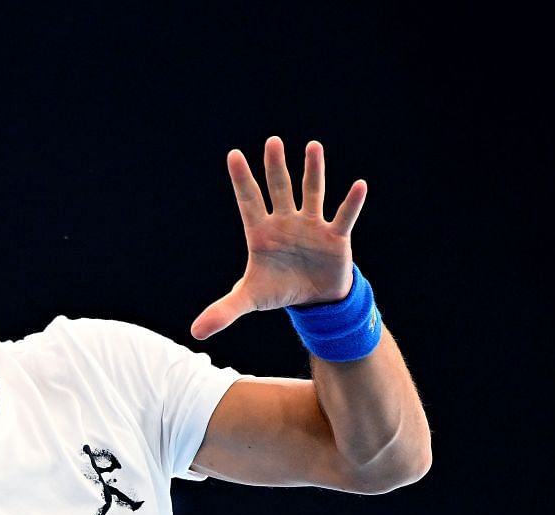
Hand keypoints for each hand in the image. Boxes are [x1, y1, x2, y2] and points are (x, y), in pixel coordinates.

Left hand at [191, 136, 365, 340]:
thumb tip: (195, 332)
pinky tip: (359, 185)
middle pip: (279, 189)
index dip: (241, 179)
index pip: (248, 200)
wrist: (313, 300)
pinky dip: (351, 203)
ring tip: (313, 146)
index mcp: (261, 232)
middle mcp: (286, 222)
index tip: (233, 155)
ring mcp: (311, 226)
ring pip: (312, 193)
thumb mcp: (250, 299)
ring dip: (313, 171)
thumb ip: (224, 309)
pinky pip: (343, 216)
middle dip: (275, 167)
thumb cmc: (277, 290)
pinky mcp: (334, 237)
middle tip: (272, 142)